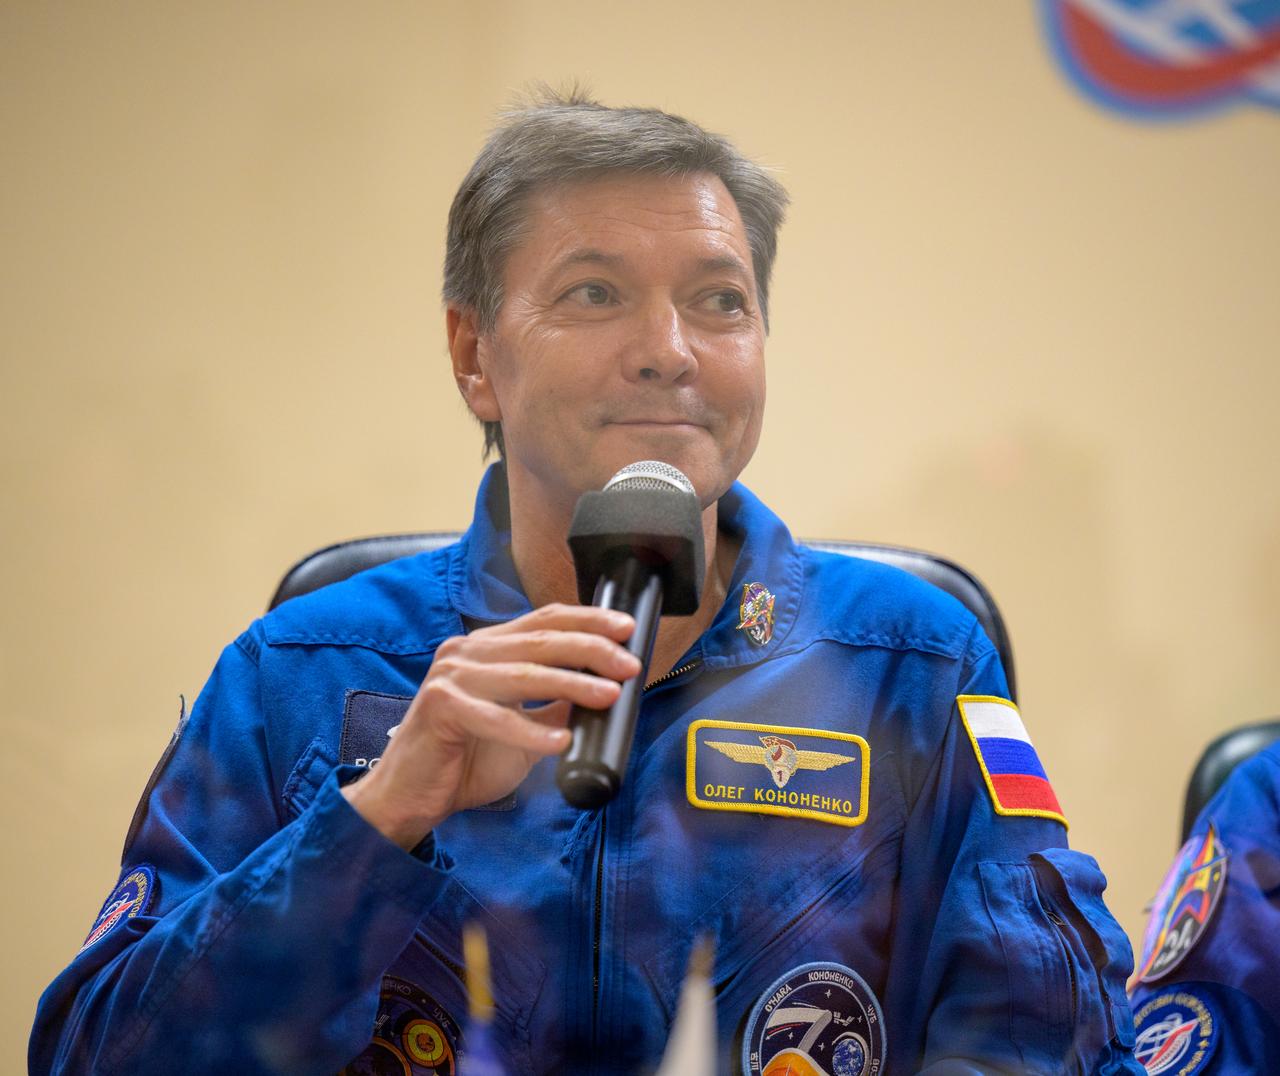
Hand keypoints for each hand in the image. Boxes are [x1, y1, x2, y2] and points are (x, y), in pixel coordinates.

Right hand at [342, 603, 638, 849]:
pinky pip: (496, 718)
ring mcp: (451, 676)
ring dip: (573, 684)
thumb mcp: (523, 728)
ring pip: (525, 674)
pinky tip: (560, 741)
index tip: (627, 629)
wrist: (413, 795)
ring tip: (609, 695)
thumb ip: (554, 706)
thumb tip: (603, 691)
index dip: (588, 620)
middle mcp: (467, 652)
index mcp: (486, 647)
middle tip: (629, 664)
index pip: (544, 621)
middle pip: (541, 641)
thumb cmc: (466, 759)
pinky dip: (531, 731)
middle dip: (592, 650)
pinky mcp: (440, 706)